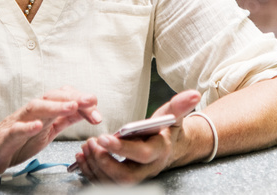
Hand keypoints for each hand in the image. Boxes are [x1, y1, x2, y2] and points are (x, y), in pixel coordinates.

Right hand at [0, 86, 100, 171]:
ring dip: (55, 106)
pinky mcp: (5, 136)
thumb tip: (85, 110)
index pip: (64, 99)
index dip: (82, 102)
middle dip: (74, 98)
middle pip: (53, 97)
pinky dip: (27, 126)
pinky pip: (16, 129)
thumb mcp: (47, 130)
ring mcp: (18, 122)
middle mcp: (32, 112)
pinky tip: (37, 125)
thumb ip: (64, 120)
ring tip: (72, 106)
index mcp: (44, 112)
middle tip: (92, 101)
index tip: (98, 110)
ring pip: (36, 107)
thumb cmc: (17, 141)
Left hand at [72, 89, 201, 184]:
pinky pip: (105, 183)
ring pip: (113, 183)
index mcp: (159, 151)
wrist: (170, 149)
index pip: (141, 154)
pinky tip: (82, 158)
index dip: (122, 148)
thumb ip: (180, 106)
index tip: (103, 136)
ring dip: (95, 167)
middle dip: (105, 162)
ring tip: (85, 148)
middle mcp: (148, 169)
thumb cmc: (167, 130)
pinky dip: (90, 173)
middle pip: (126, 177)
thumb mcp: (173, 116)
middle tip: (91, 144)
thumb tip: (194, 93)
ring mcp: (136, 177)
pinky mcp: (124, 180)